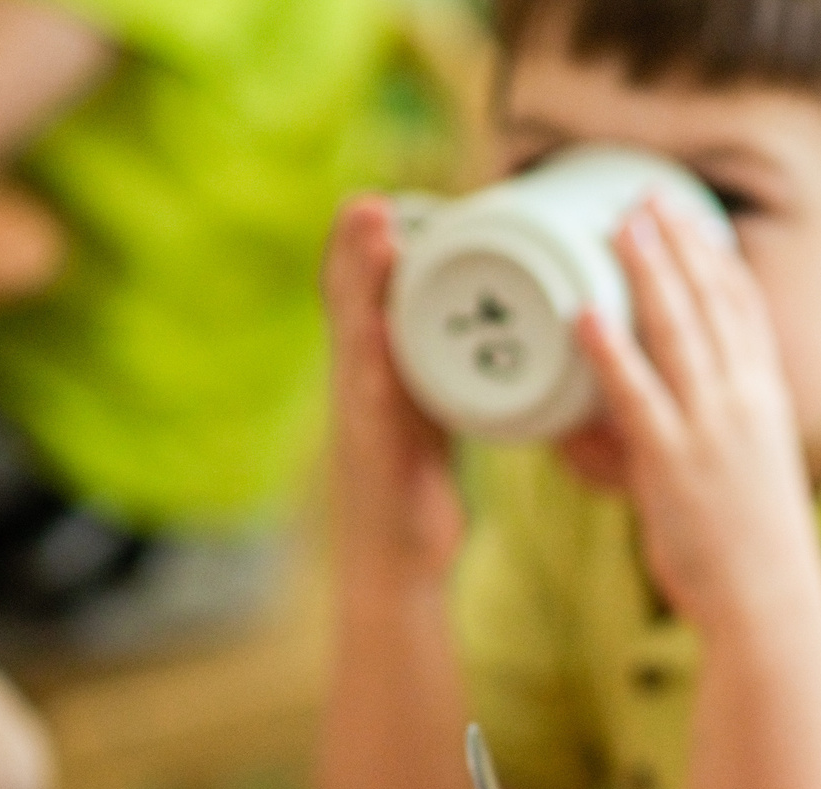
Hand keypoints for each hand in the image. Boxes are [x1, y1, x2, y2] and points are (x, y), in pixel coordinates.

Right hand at [324, 196, 464, 595]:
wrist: (395, 561)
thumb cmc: (415, 490)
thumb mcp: (429, 418)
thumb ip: (435, 376)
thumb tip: (471, 339)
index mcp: (379, 369)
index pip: (367, 296)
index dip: (366, 249)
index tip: (379, 200)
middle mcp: (359, 380)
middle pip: (350, 298)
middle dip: (355, 245)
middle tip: (366, 196)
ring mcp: (358, 409)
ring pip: (352, 327)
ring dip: (356, 274)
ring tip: (367, 220)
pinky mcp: (368, 442)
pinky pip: (367, 387)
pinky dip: (369, 349)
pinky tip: (372, 320)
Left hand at [574, 194, 820, 628]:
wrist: (769, 603)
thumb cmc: (753, 551)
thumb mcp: (744, 476)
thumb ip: (704, 436)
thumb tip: (650, 422)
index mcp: (766, 402)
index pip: (743, 310)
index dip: (714, 258)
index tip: (690, 218)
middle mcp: (744, 402)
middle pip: (709, 301)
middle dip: (676, 242)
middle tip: (643, 194)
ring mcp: (709, 428)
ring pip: (676, 330)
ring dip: (645, 269)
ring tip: (615, 223)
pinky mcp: (670, 461)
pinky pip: (634, 393)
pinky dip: (608, 348)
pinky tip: (583, 312)